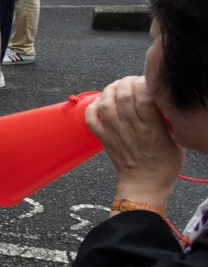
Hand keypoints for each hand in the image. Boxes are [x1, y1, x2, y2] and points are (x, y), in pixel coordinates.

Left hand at [87, 76, 183, 208]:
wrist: (144, 186)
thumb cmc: (165, 164)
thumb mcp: (177, 140)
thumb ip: (169, 120)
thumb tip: (164, 100)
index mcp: (153, 129)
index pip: (144, 98)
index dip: (143, 84)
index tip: (146, 81)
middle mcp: (133, 129)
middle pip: (124, 97)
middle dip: (126, 82)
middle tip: (130, 80)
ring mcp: (116, 134)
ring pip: (106, 106)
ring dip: (108, 91)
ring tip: (115, 87)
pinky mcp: (104, 140)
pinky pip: (91, 121)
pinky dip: (91, 108)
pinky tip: (98, 102)